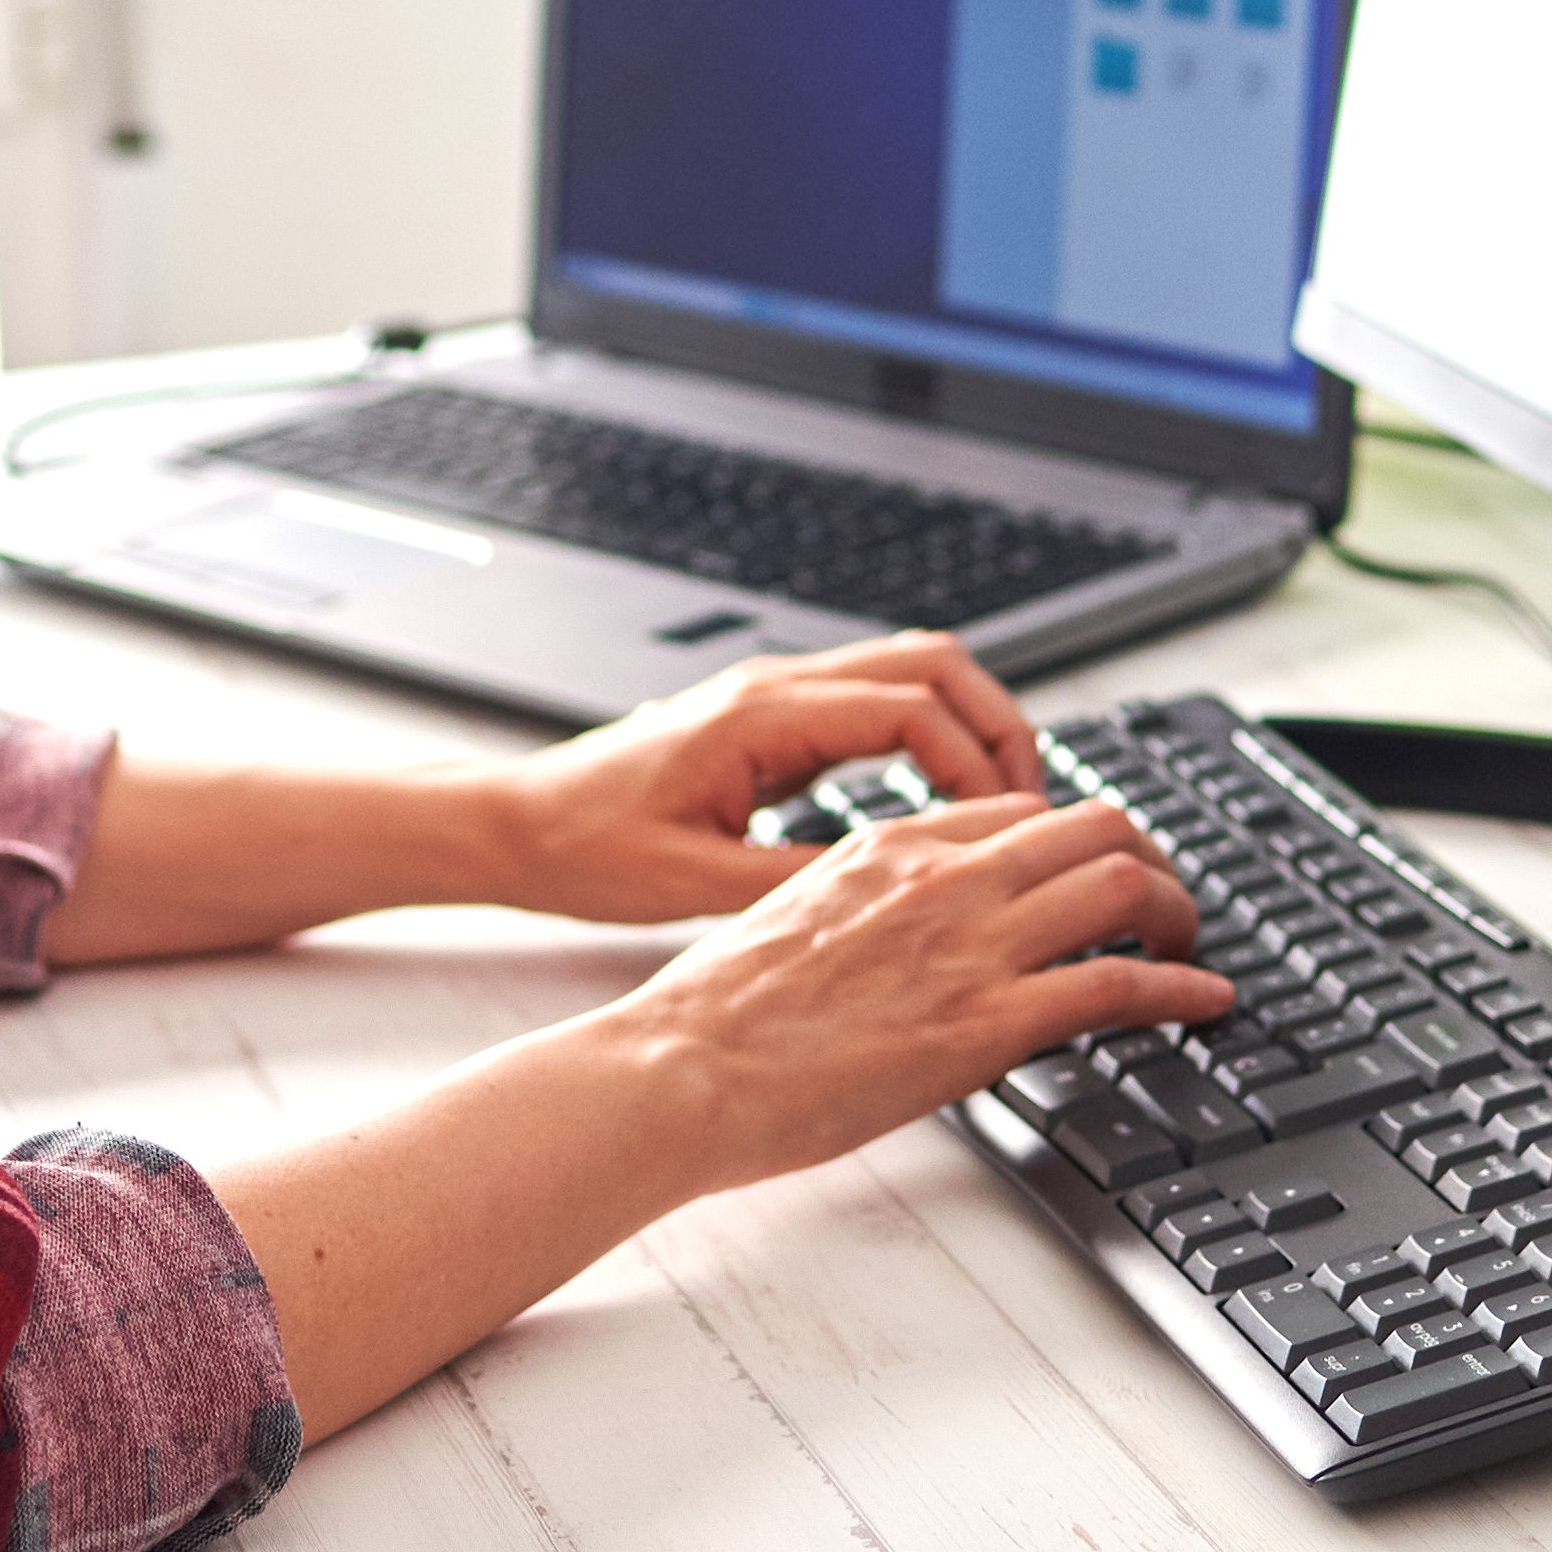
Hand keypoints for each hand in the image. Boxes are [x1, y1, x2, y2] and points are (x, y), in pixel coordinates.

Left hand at [484, 633, 1048, 926]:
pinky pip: (877, 704)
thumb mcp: (695, 886)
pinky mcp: (772, 720)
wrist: (516, 825)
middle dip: (999, 725)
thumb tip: (898, 888)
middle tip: (1035, 805)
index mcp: (760, 717)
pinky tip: (943, 801)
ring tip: (1006, 804)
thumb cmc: (584, 850)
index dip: (976, 762)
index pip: (910, 708)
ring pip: (910, 672)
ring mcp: (775, 696)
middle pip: (931, 664)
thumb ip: (797, 881)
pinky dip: (930, 736)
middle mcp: (775, 688)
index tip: (1011, 825)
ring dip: (970, 725)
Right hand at [596, 790, 1231, 1204]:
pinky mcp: (987, 1021)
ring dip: (1178, 913)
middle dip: (1148, 860)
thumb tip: (903, 945)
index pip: (1018, 812)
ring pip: (1122, 881)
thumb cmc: (714, 1019)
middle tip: (1164, 905)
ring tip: (1191, 949)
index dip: (1073, 842)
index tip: (1094, 876)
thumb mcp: (795, 923)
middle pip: (1092, 824)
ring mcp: (969, 943)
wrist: (680, 1068)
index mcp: (889, 848)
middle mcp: (940, 877)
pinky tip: (1204, 1002)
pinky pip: (1119, 982)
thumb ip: (867, 912)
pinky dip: (1181, 987)